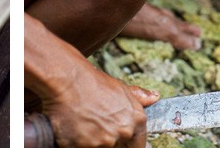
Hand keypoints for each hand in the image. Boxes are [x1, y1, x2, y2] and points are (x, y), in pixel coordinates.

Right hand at [41, 65, 158, 147]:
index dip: (126, 142)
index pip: (137, 144)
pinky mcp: (84, 146)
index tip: (119, 140)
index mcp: (135, 120)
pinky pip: (80, 147)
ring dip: (90, 138)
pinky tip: (71, 124)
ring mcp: (104, 140)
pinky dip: (75, 140)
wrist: (65, 78)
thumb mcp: (118, 86)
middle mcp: (123, 132)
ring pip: (98, 146)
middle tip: (93, 123)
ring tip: (80, 120)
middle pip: (117, 145)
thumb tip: (154, 96)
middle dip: (106, 137)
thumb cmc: (89, 80)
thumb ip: (138, 96)